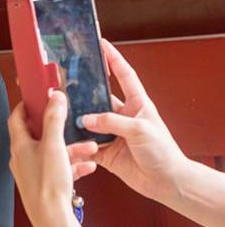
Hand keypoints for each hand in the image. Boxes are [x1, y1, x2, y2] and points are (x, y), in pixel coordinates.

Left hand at [7, 89, 94, 226]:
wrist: (51, 217)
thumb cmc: (47, 181)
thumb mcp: (54, 145)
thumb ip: (54, 120)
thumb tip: (54, 97)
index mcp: (19, 145)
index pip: (16, 118)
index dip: (26, 106)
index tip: (37, 98)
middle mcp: (22, 157)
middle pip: (40, 135)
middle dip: (60, 129)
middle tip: (73, 123)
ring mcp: (32, 171)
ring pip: (54, 152)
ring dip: (72, 148)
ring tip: (91, 148)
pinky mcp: (44, 183)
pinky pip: (60, 169)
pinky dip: (73, 165)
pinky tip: (89, 165)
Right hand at [73, 39, 187, 203]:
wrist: (165, 181)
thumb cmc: (163, 152)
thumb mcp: (140, 130)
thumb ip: (111, 121)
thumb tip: (86, 119)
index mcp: (138, 104)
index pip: (124, 75)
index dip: (113, 59)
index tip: (101, 45)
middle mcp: (123, 116)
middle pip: (99, 97)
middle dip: (83, 90)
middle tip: (65, 81)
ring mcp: (112, 133)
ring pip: (88, 120)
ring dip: (76, 119)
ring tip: (60, 111)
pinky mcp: (104, 151)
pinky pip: (85, 143)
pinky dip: (76, 142)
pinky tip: (66, 138)